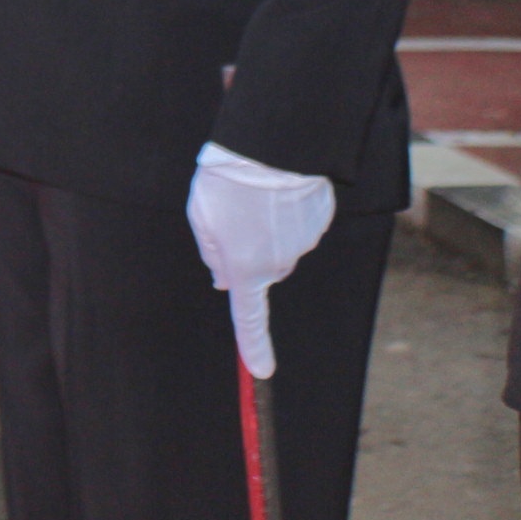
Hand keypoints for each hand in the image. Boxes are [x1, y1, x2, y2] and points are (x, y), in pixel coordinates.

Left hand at [186, 142, 335, 377]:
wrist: (271, 147)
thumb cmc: (226, 182)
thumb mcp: (201, 217)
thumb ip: (212, 254)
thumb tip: (224, 282)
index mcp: (246, 268)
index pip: (249, 318)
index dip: (254, 346)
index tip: (261, 372)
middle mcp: (280, 263)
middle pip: (261, 268)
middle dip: (247, 250)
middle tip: (232, 212)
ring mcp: (304, 244)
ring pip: (280, 244)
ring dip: (266, 225)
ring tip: (254, 193)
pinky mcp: (319, 222)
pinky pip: (298, 223)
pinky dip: (286, 210)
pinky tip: (277, 188)